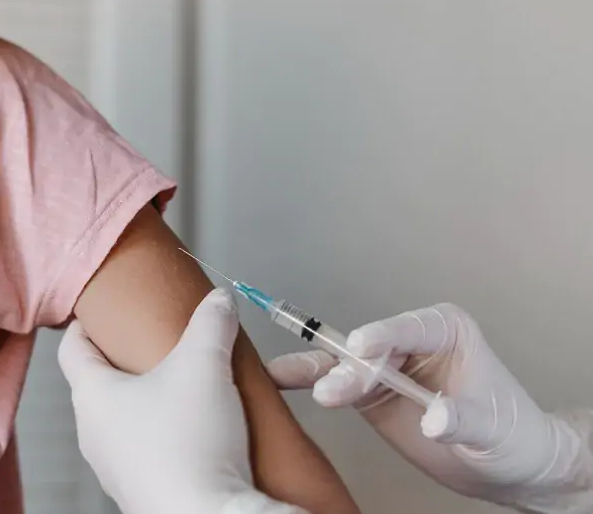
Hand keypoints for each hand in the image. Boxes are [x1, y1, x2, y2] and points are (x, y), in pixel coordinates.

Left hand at [59, 288, 305, 513]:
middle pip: (105, 381)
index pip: (72, 347)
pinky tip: (207, 425)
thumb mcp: (204, 364)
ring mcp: (118, 465)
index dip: (86, 323)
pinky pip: (154, 447)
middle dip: (134, 359)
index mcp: (92, 396)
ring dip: (160, 396)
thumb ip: (211, 323)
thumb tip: (219, 301)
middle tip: (157, 340)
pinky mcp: (146, 487)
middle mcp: (95, 433)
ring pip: (133, 416)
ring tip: (192, 381)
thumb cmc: (188, 448)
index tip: (101, 310)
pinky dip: (176, 430)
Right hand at [267, 303, 580, 509]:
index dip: (384, 336)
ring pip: (344, 362)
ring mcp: (387, 366)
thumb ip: (463, 419)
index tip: (362, 346)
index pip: (409, 328)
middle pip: (370, 348)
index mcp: (446, 331)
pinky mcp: (370, 392)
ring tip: (290, 379)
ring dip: (322, 374)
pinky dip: (308, 379)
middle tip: (334, 389)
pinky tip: (281, 377)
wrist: (506, 466)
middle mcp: (411, 342)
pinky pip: (335, 382)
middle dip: (350, 367)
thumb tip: (435, 418)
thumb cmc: (512, 435)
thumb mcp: (494, 427)